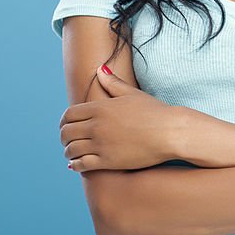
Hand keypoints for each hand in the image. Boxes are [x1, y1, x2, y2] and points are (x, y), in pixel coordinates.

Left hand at [59, 65, 179, 171]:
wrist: (170, 132)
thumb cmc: (155, 111)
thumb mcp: (132, 94)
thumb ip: (113, 82)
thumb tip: (100, 69)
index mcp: (101, 107)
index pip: (69, 114)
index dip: (64, 121)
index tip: (66, 125)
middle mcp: (97, 125)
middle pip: (66, 132)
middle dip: (64, 137)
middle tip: (68, 140)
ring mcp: (101, 144)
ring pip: (71, 150)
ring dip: (68, 151)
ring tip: (72, 153)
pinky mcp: (108, 161)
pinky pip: (82, 164)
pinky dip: (76, 164)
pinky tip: (78, 164)